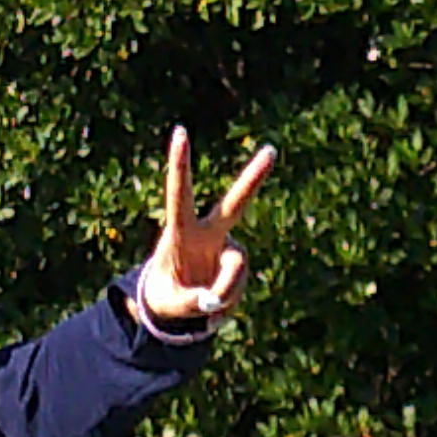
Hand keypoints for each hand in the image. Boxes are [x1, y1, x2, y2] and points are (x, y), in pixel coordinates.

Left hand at [137, 129, 276, 322]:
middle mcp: (207, 233)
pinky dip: (229, 298)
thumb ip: (194, 302)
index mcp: (180, 232)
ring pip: (237, 267)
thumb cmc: (165, 296)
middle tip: (272, 151)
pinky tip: (214, 302)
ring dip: (226, 290)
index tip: (180, 131)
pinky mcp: (237, 262)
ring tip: (206, 305)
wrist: (175, 304)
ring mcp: (226, 246)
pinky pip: (239, 283)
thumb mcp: (172, 305)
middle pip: (234, 203)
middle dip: (253, 178)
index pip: (179, 194)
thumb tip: (219, 297)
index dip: (180, 165)